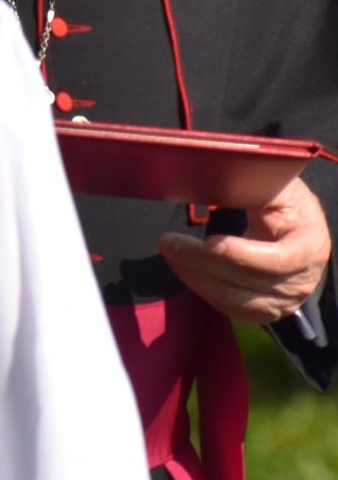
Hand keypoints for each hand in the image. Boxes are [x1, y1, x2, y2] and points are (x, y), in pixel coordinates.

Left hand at [159, 177, 330, 325]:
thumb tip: (224, 169)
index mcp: (309, 246)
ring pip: (234, 299)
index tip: (210, 241)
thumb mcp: (279, 186)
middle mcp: (301, 281)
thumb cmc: (286, 202)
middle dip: (203, 261)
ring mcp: (283, 301)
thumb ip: (257, 184)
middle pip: (248, 281)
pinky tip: (182, 266)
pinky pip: (227, 307)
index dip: (243, 254)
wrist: (295, 230)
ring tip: (170, 250)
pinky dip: (200, 287)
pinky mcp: (262, 311)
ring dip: (196, 275)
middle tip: (169, 241)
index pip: (278, 259)